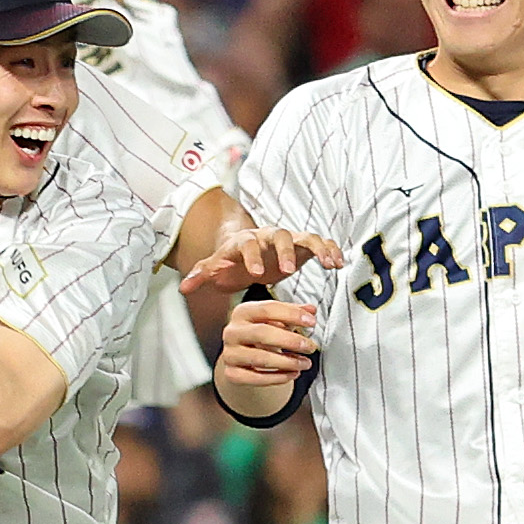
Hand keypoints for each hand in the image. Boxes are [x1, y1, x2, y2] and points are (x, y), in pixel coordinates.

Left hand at [180, 225, 345, 293]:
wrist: (244, 252)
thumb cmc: (229, 261)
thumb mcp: (214, 268)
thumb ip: (201, 276)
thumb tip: (184, 288)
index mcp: (244, 241)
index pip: (247, 243)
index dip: (252, 256)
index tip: (257, 273)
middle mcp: (267, 236)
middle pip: (279, 235)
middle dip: (284, 251)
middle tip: (289, 271)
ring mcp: (287, 240)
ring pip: (304, 236)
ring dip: (317, 248)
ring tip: (330, 264)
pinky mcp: (302, 246)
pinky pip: (319, 243)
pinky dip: (330, 250)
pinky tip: (339, 264)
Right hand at [213, 297, 320, 386]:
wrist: (243, 355)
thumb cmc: (262, 333)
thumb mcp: (276, 319)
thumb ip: (293, 313)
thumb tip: (311, 310)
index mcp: (243, 312)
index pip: (267, 309)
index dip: (292, 314)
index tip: (311, 322)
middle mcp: (232, 332)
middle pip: (262, 333)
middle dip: (290, 341)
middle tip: (310, 347)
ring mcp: (230, 354)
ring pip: (260, 359)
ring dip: (288, 362)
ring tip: (305, 363)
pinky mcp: (232, 373)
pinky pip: (256, 378)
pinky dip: (278, 378)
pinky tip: (293, 374)